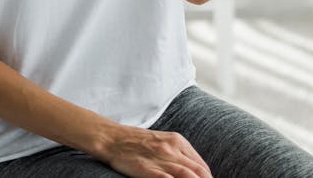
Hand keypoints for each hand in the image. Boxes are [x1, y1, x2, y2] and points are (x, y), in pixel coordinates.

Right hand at [90, 125, 212, 177]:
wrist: (110, 138)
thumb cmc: (135, 141)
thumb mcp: (161, 140)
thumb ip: (178, 153)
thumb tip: (193, 170)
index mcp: (177, 141)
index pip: (201, 166)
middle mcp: (172, 149)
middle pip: (199, 172)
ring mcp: (160, 158)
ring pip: (188, 176)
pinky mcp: (148, 168)